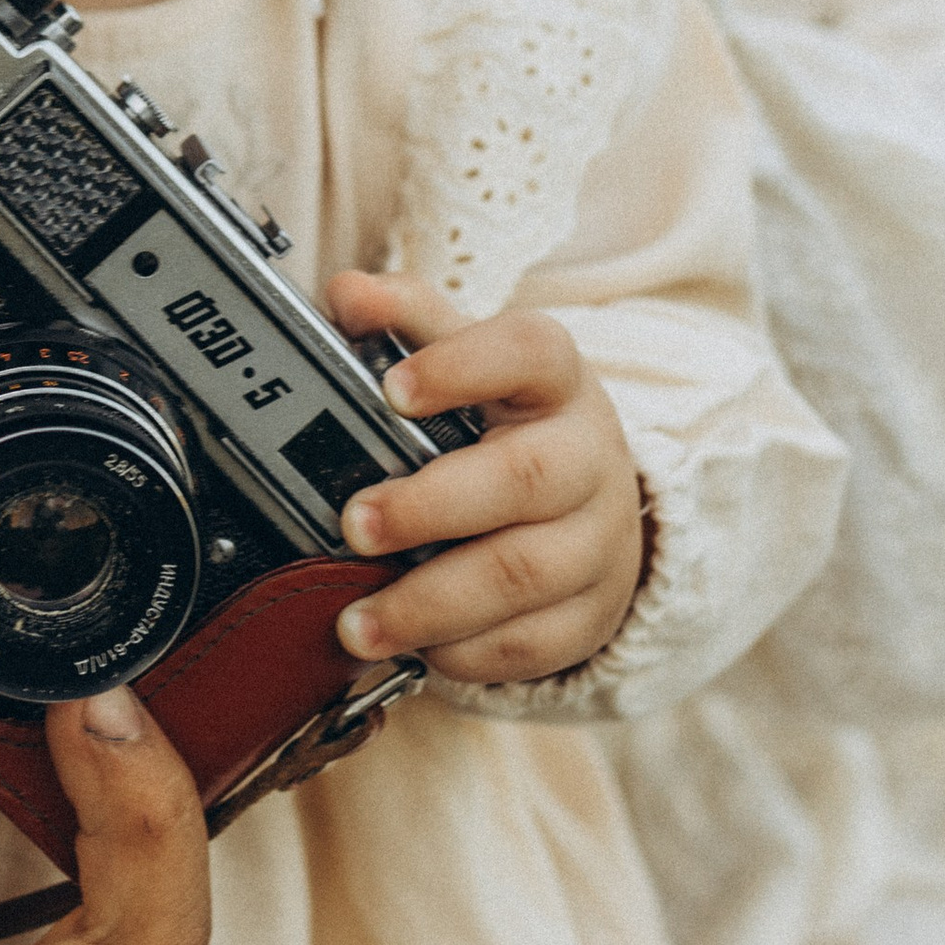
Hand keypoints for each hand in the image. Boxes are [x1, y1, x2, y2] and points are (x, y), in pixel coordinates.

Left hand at [323, 268, 646, 687]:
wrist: (596, 507)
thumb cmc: (512, 425)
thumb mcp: (472, 362)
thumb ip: (406, 320)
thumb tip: (346, 293)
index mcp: (555, 380)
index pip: (529, 352)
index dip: (463, 366)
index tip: (392, 388)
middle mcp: (588, 457)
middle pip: (525, 479)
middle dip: (432, 507)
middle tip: (355, 524)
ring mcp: (598, 540)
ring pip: (523, 574)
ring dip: (430, 602)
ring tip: (356, 620)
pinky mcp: (592, 613)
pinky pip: (531, 642)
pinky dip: (466, 651)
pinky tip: (414, 648)